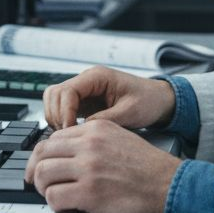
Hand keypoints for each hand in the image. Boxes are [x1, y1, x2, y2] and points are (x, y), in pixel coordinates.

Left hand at [25, 119, 180, 212]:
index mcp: (96, 129)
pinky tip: (65, 206)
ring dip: (43, 188)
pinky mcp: (89, 192)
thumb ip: (94, 140)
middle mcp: (89, 144)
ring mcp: (88, 168)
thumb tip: (69, 153)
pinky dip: (55, 204)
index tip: (43, 165)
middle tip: (38, 182)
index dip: (44, 154)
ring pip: (43, 174)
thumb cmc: (150, 168)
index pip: (54, 137)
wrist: (169, 186)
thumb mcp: (121, 138)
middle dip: (36, 170)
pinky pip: (54, 197)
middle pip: (42, 153)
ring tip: (52, 194)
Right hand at [42, 65, 175, 129]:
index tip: (70, 130)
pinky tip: (73, 134)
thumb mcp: (130, 112)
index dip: (64, 112)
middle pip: (54, 93)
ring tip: (70, 136)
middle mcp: (87, 80)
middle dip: (57, 115)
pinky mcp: (84, 102)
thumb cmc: (149, 101)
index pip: (67, 91)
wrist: (159, 100)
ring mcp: (84, 91)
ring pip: (55, 100)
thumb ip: (105, 120)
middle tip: (67, 135)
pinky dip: (63, 121)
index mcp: (97, 76)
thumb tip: (81, 130)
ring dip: (57, 118)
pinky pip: (63, 109)